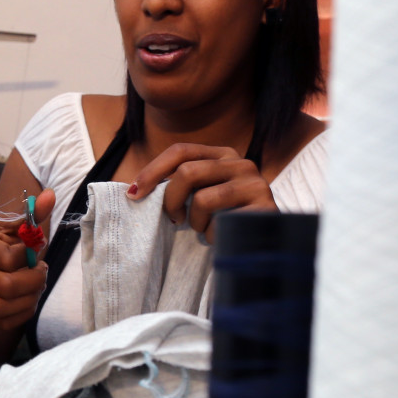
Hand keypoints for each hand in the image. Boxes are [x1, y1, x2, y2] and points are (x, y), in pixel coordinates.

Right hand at [0, 188, 55, 329]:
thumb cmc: (0, 242)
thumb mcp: (13, 225)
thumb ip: (32, 214)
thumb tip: (50, 195)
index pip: (7, 259)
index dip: (27, 256)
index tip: (31, 250)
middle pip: (6, 286)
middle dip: (34, 280)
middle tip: (41, 270)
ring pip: (2, 307)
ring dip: (30, 298)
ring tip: (36, 285)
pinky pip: (4, 321)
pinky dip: (24, 311)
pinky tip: (29, 297)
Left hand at [126, 143, 274, 239]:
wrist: (263, 246)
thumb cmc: (224, 221)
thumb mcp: (201, 195)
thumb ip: (179, 184)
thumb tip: (134, 189)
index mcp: (224, 155)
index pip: (181, 151)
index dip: (153, 170)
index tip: (133, 193)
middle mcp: (242, 163)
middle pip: (187, 171)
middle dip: (171, 200)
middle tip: (174, 219)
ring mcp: (256, 185)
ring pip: (203, 199)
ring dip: (195, 222)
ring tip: (205, 229)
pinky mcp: (264, 209)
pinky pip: (221, 223)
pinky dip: (213, 235)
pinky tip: (222, 237)